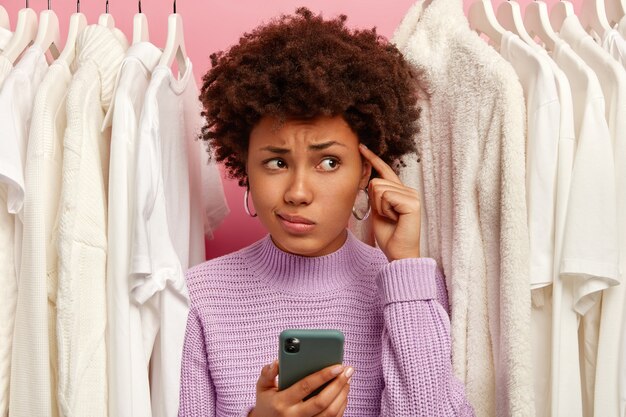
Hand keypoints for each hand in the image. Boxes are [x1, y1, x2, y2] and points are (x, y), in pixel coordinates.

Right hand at [249, 361, 351, 416]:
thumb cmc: (267, 402)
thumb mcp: (262, 387)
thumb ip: (267, 373)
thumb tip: (277, 362)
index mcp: (281, 402)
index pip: (305, 387)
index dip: (323, 376)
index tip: (337, 366)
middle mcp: (294, 416)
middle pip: (322, 402)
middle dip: (338, 385)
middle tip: (348, 370)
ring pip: (330, 413)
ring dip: (342, 395)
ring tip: (347, 379)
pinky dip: (341, 406)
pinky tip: (343, 392)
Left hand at [359, 144, 420, 260]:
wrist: (398, 252)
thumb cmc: (388, 234)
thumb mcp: (377, 210)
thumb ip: (375, 195)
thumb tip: (368, 179)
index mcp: (400, 191)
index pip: (385, 171)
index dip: (373, 159)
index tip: (362, 147)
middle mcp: (408, 191)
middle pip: (376, 182)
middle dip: (374, 201)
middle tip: (386, 216)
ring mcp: (412, 195)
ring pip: (379, 189)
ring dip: (379, 207)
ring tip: (391, 218)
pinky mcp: (412, 203)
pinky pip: (386, 196)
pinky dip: (385, 209)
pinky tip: (395, 218)